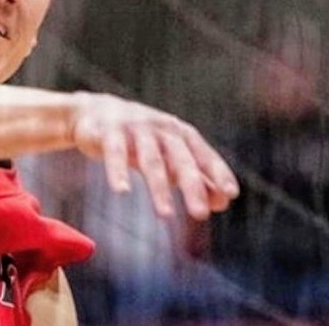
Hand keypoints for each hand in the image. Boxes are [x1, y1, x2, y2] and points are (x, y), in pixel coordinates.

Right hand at [71, 92, 238, 219]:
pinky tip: (122, 191)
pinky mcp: (108, 132)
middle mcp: (161, 129)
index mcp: (179, 134)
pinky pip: (115, 152)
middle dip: (192, 186)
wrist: (96, 112)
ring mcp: (135, 128)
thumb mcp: (168, 156)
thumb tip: (222, 202)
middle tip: (200, 214)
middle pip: (180, 159)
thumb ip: (194, 176)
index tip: (231, 195)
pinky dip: (118, 171)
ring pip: (151, 160)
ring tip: (166, 216)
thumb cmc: (141, 139)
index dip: (218, 172)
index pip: (203, 154)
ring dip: (159, 188)